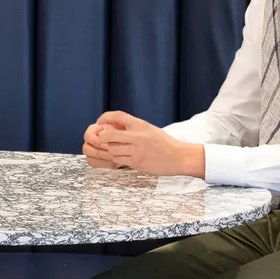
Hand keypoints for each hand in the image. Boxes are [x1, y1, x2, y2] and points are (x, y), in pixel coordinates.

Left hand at [84, 110, 203, 178]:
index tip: (100, 122)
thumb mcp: (149, 129)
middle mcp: (138, 136)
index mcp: (141, 125)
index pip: (117, 115)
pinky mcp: (137, 163)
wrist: (178, 157)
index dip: (105, 117)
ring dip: (111, 150)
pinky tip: (124, 158)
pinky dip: (118, 159)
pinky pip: (119, 160)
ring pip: (112, 149)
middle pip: (109, 134)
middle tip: (105, 140)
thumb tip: (113, 126)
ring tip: (118, 150)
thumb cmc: (164, 143)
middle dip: (103, 137)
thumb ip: (133, 127)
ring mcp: (137, 150)